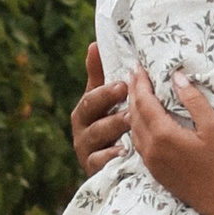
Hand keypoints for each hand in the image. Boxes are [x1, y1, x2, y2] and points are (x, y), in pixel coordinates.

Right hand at [71, 45, 129, 178]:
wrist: (116, 165)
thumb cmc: (114, 124)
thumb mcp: (107, 100)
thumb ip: (101, 75)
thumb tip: (94, 44)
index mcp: (86, 110)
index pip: (91, 98)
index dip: (105, 91)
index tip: (123, 84)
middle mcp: (83, 130)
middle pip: (91, 117)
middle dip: (109, 106)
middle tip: (130, 101)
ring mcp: (87, 151)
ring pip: (97, 137)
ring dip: (114, 128)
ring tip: (131, 122)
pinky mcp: (94, 170)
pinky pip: (99, 162)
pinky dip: (111, 156)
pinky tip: (125, 150)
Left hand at [134, 68, 213, 214]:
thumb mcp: (213, 127)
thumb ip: (193, 100)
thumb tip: (176, 77)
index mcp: (164, 135)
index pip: (144, 102)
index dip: (140, 83)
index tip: (138, 67)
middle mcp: (151, 148)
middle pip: (134, 114)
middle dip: (133, 92)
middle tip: (133, 74)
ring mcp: (150, 161)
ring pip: (133, 129)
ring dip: (132, 109)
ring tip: (135, 93)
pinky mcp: (154, 171)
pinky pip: (137, 142)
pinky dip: (136, 126)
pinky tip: (141, 121)